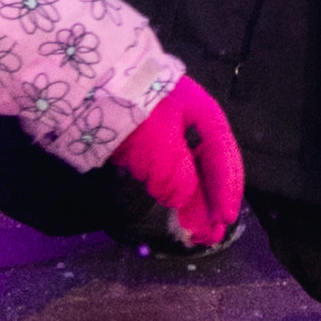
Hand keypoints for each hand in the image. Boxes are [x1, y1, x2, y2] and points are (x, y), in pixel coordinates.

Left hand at [107, 73, 243, 248]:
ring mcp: (168, 132)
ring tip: (193, 232)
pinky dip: (173, 193)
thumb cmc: (137, 112)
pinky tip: (173, 209)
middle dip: (209, 204)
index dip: (226, 191)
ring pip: (188, 173)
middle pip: (207, 169)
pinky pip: (168, 172)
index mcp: (203, 117)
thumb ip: (176, 176)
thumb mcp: (161, 144)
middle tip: (210, 236)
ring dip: (192, 203)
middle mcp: (190, 125)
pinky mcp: (146, 142)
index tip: (226, 220)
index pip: (222, 158)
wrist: (94, 84)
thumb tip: (181, 198)